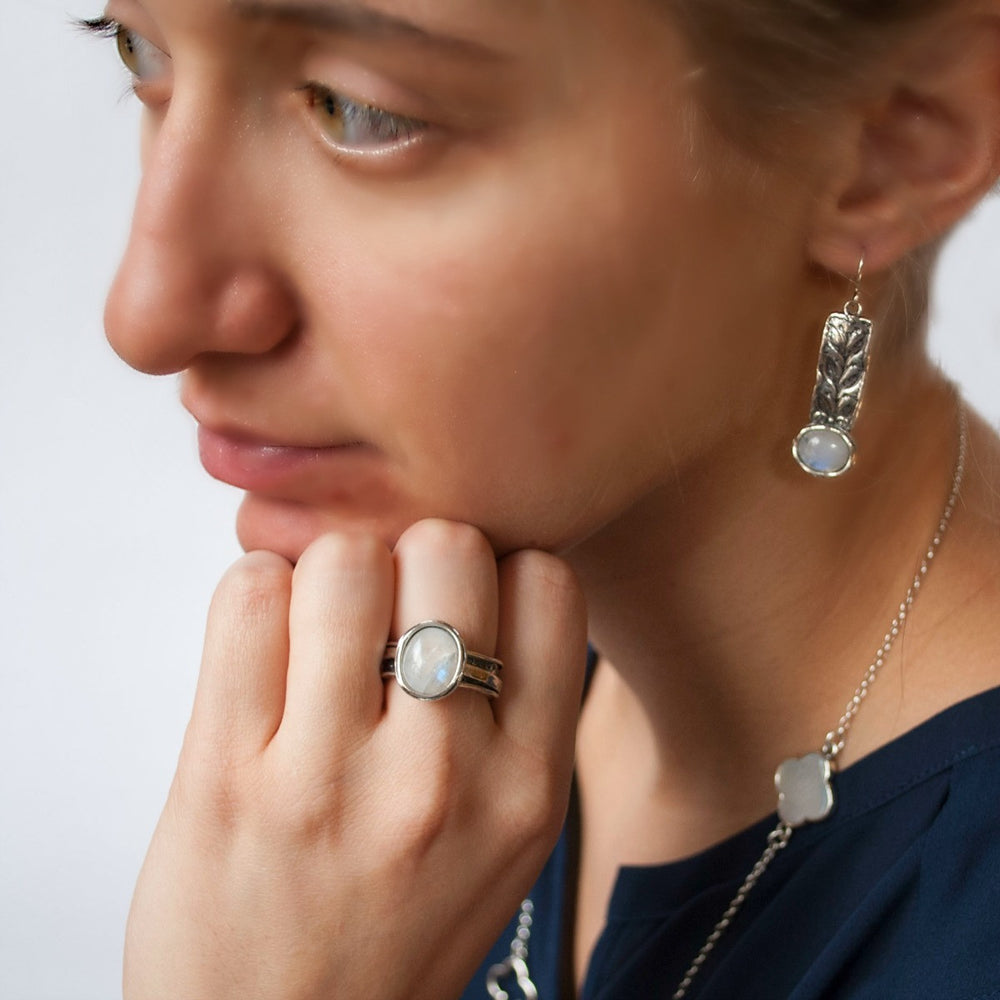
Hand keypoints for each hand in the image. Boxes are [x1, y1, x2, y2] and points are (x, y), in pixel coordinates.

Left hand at [123, 519, 586, 999]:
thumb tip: (486, 571)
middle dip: (413, 554)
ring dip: (328, 569)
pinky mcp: (225, 777)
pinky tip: (264, 637)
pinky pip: (247, 598)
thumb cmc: (398, 926)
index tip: (461, 601)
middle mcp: (443, 776)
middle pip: (446, 548)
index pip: (546, 582)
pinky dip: (255, 588)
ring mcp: (329, 777)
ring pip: (345, 559)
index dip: (499, 569)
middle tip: (385, 606)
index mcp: (528, 786)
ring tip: (318, 623)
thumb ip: (516, 713)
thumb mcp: (508, 837)